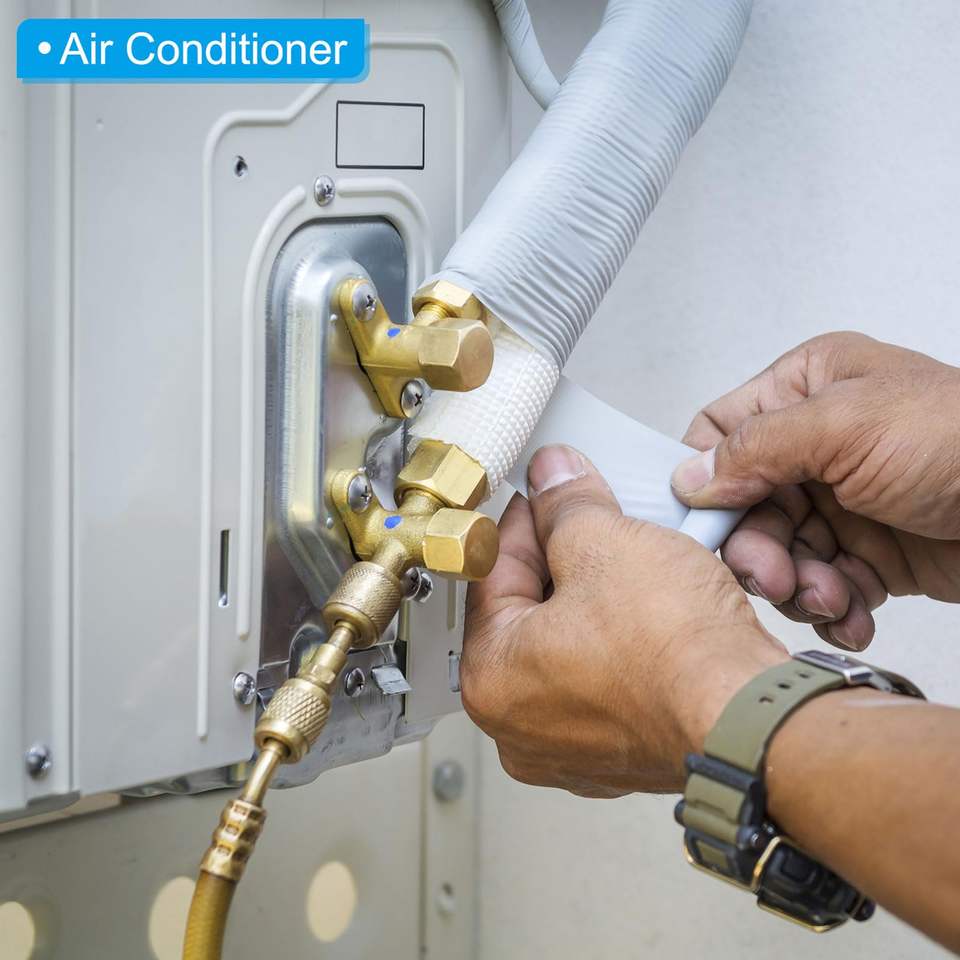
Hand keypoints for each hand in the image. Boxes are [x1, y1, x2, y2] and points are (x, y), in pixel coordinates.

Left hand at [461, 445, 786, 796]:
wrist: (754, 717)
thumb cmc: (676, 654)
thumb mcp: (605, 543)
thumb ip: (566, 504)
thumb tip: (553, 479)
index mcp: (491, 679)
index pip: (490, 574)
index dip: (523, 520)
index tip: (546, 495)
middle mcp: (520, 727)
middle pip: (527, 612)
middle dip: (560, 558)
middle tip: (589, 519)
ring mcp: (572, 749)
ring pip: (569, 646)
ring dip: (594, 597)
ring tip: (626, 558)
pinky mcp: (621, 755)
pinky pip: (606, 678)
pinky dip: (622, 641)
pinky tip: (650, 608)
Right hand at [671, 332, 959, 650]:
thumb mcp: (845, 425)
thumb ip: (757, 447)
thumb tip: (689, 478)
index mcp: (805, 391)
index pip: (721, 434)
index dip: (702, 482)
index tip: (706, 527)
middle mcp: (816, 445)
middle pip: (745, 506)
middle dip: (757, 549)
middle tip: (774, 578)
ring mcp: (843, 501)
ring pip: (782, 553)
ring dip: (797, 586)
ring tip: (830, 600)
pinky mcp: (871, 552)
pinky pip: (824, 585)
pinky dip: (833, 608)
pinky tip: (854, 617)